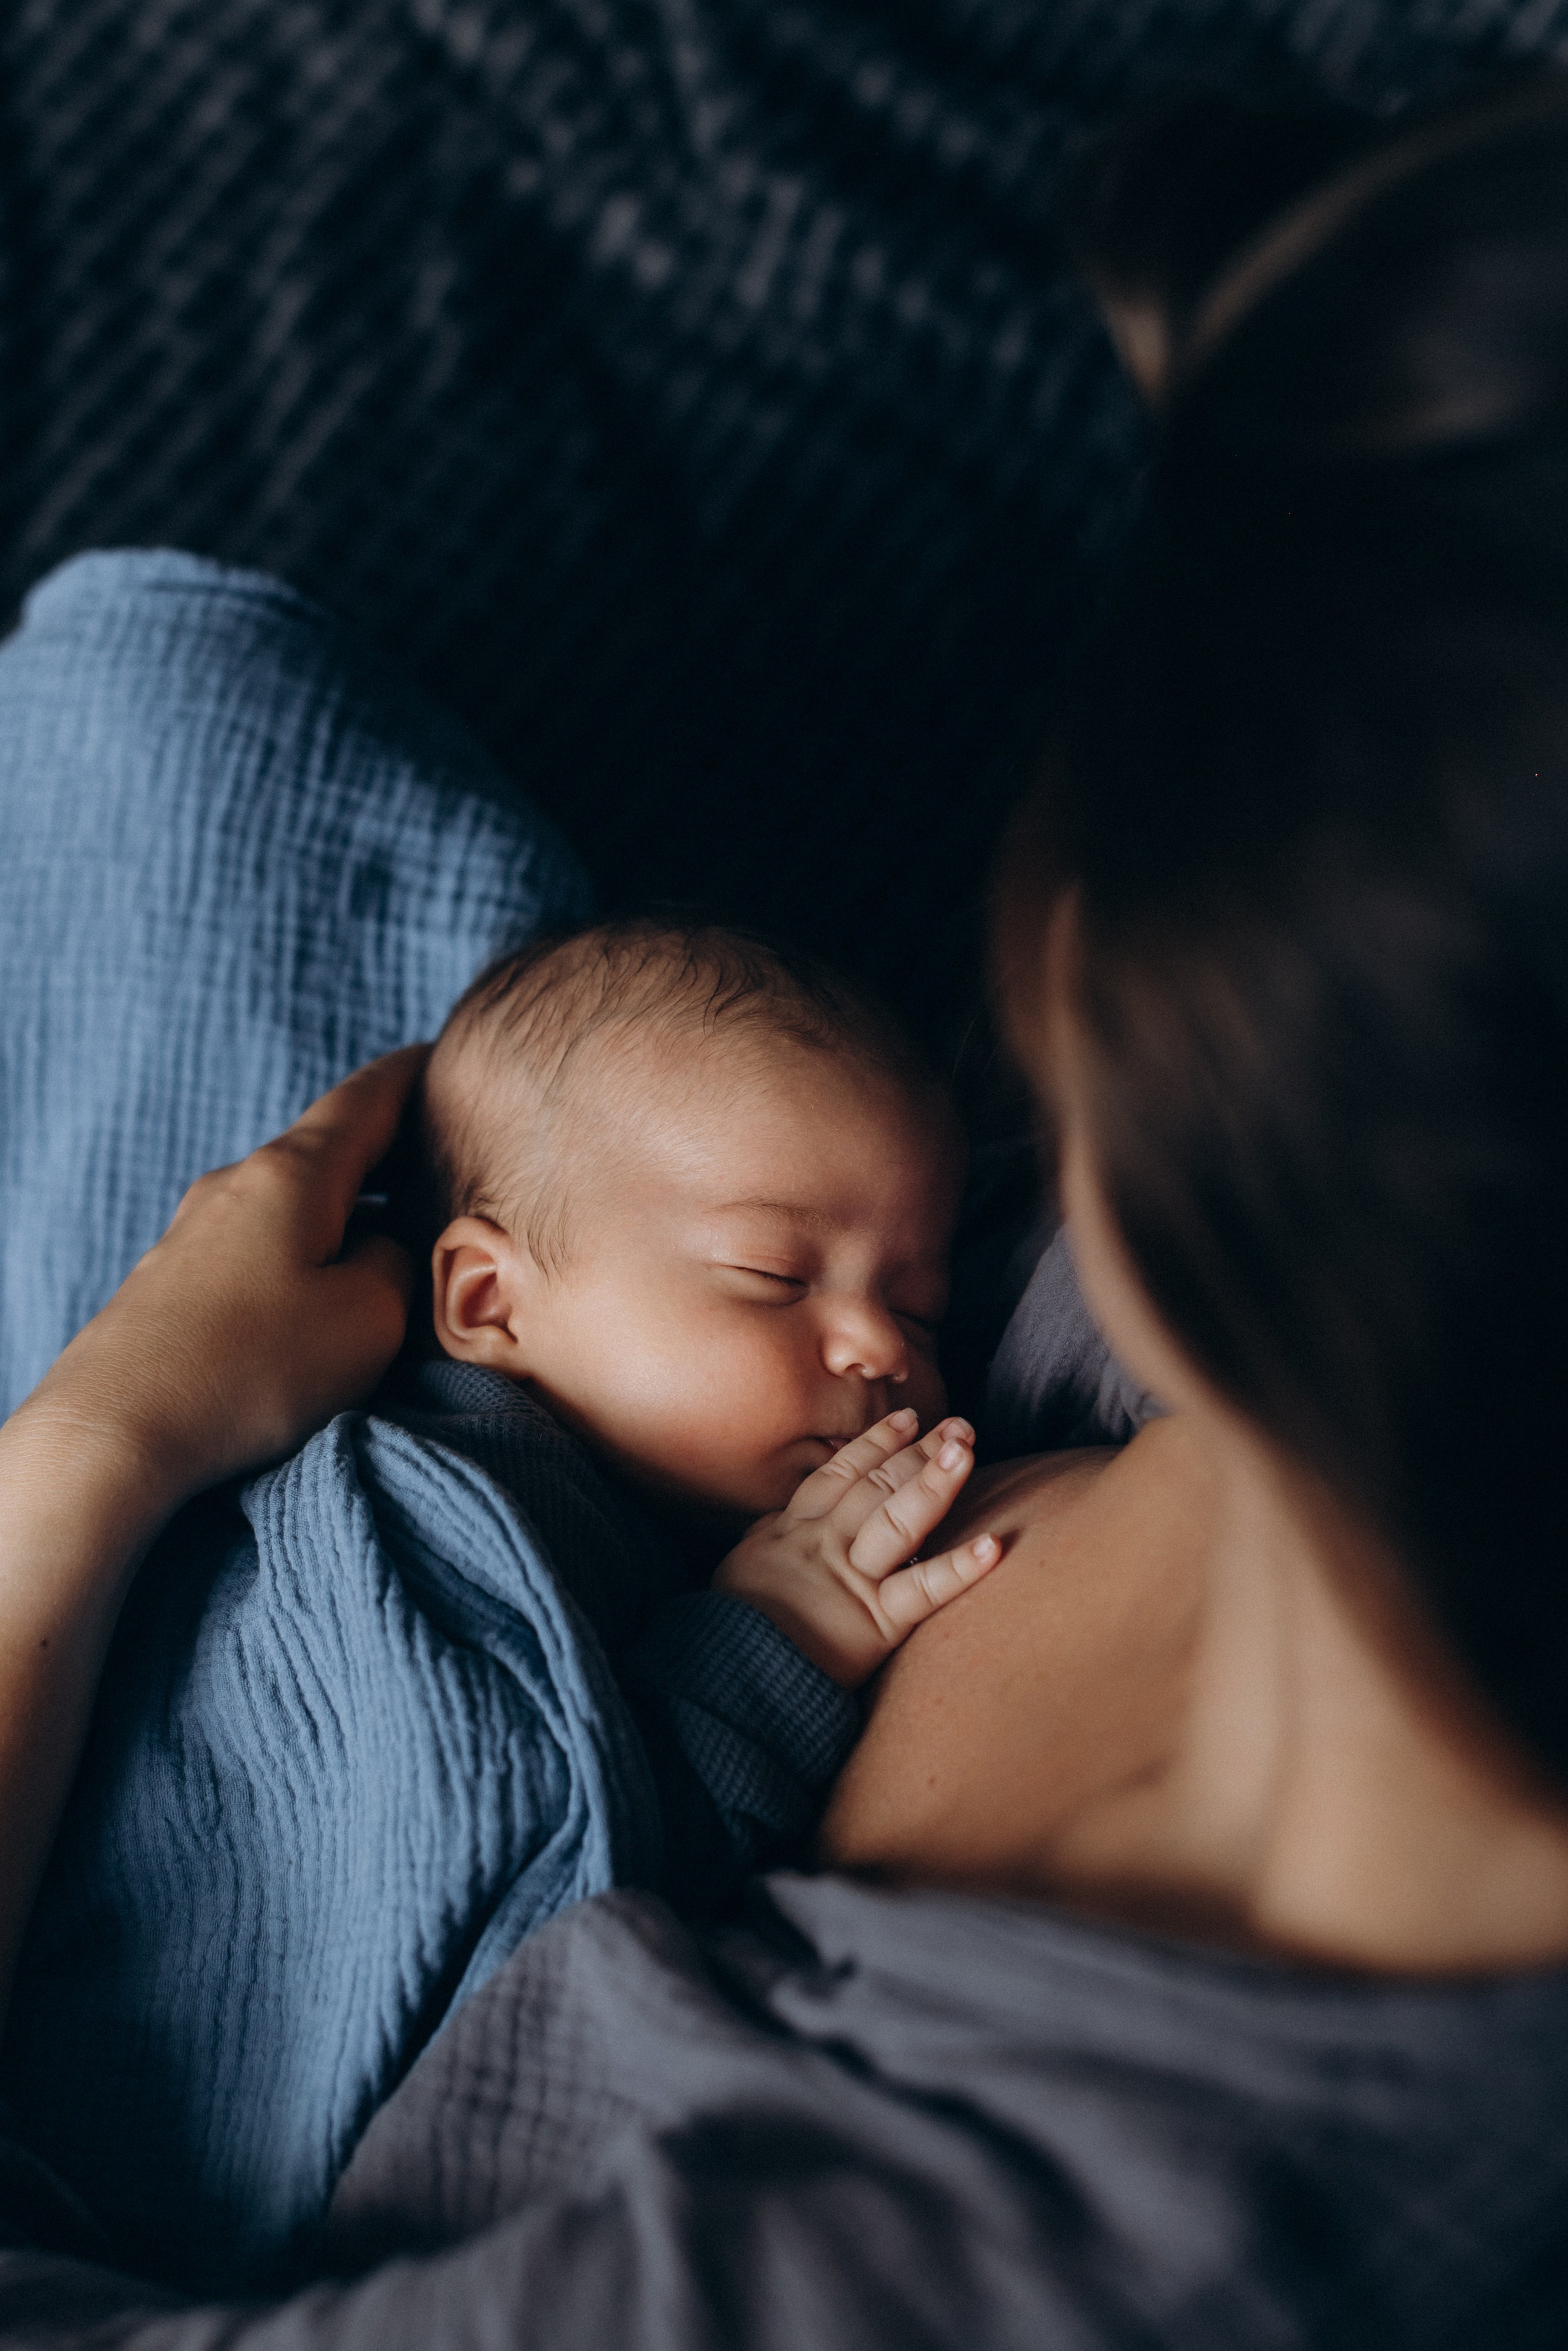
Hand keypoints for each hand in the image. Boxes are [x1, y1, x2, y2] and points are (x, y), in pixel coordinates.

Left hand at [12, 1046, 427, 1509]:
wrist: (111, 1434)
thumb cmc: (248, 1371)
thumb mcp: (369, 1317)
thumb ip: (399, 1263)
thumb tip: (387, 1247)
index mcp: (293, 1172)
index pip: (369, 1095)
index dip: (417, 1075)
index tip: (450, 1059)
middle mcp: (237, 1183)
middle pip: (330, 1146)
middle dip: (390, 1151)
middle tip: (447, 1165)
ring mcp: (197, 1230)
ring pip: (294, 1199)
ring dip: (349, 1207)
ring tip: (397, 1239)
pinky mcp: (174, 1280)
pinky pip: (260, 1242)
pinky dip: (308, 1245)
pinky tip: (323, 1289)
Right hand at [713, 1408, 1001, 1686]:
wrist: (727, 1674)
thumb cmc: (731, 1626)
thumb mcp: (741, 1564)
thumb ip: (767, 1537)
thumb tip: (779, 1518)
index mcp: (795, 1529)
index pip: (840, 1473)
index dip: (875, 1443)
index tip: (907, 1418)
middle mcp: (828, 1543)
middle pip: (878, 1485)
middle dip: (919, 1451)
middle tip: (959, 1425)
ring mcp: (853, 1578)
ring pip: (900, 1518)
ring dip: (936, 1480)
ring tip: (967, 1448)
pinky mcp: (876, 1622)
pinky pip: (923, 1590)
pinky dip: (959, 1569)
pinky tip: (993, 1545)